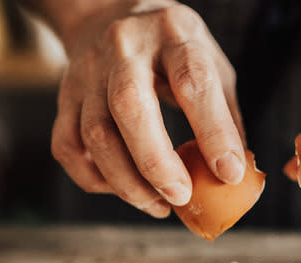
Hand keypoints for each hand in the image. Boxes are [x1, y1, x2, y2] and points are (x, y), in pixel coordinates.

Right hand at [51, 0, 244, 216]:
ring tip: (159, 205)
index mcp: (174, 33)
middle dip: (156, 163)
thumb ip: (225, 116)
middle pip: (130, 106)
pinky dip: (95, 178)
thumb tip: (235, 176)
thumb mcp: (212, 64)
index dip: (213, 131)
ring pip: (96, 134)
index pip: (193, 81)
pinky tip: (123, 189)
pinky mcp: (65, 95)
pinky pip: (69, 146)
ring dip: (128, 182)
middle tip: (181, 196)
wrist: (111, 14)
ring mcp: (88, 71)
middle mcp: (125, 47)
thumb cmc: (174, 50)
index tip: (229, 174)